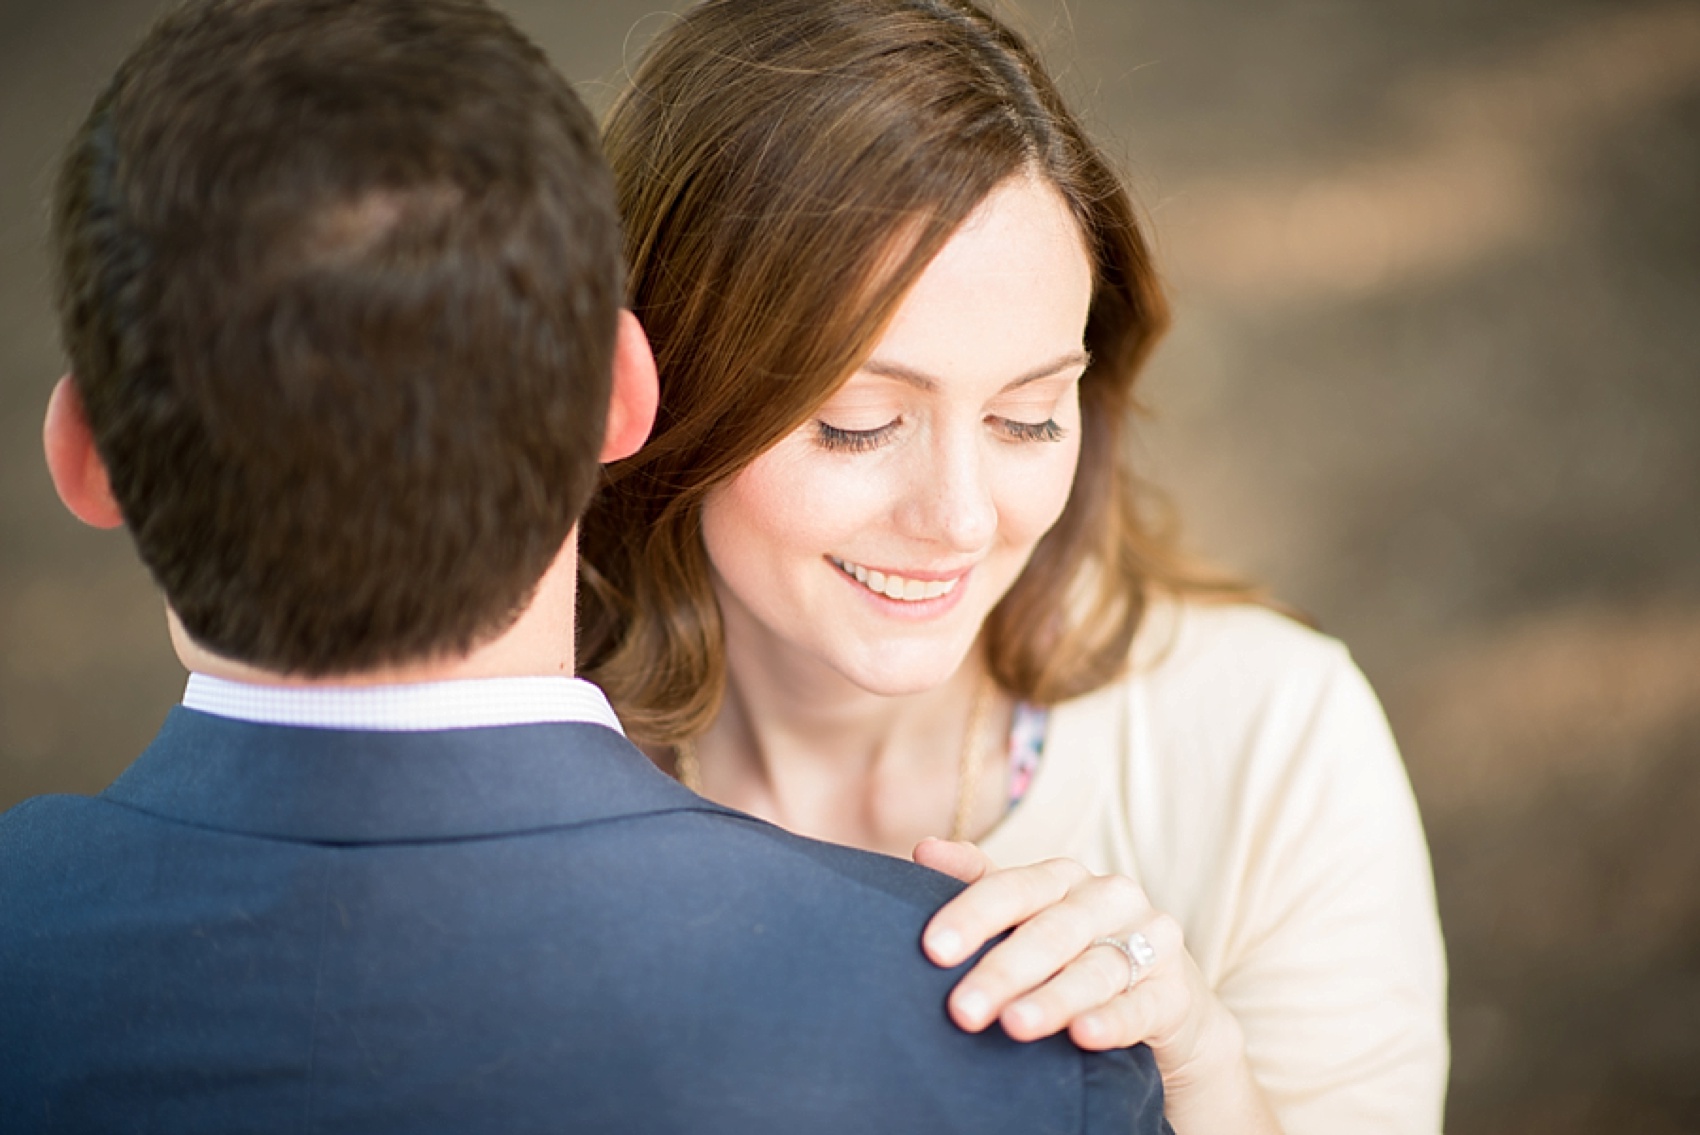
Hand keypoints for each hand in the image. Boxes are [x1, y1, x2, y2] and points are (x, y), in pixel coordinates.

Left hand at [913, 839, 1278, 1134]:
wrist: (1163, 1001)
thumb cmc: (1076, 950)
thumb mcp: (1030, 916)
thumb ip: (980, 884)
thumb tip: (922, 850)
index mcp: (1064, 877)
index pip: (1013, 888)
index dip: (972, 916)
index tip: (932, 949)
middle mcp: (1108, 898)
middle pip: (1051, 932)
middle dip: (1003, 971)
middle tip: (961, 1010)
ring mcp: (1149, 941)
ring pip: (1095, 969)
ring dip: (1053, 998)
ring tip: (1014, 1025)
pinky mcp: (1174, 991)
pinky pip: (1141, 1005)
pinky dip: (1112, 1020)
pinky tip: (1083, 1035)